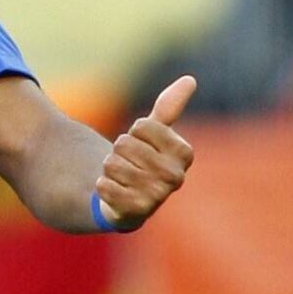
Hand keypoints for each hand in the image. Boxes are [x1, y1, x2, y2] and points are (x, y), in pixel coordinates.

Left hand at [95, 75, 195, 227]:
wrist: (124, 199)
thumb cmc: (142, 160)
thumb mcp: (154, 133)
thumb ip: (168, 108)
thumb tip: (190, 79)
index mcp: (184, 153)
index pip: (142, 126)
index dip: (133, 132)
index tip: (141, 144)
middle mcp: (175, 177)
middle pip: (124, 144)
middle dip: (118, 151)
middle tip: (128, 163)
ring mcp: (157, 197)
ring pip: (112, 165)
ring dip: (109, 168)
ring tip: (120, 177)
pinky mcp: (135, 213)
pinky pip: (105, 187)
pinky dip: (102, 185)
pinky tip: (112, 191)